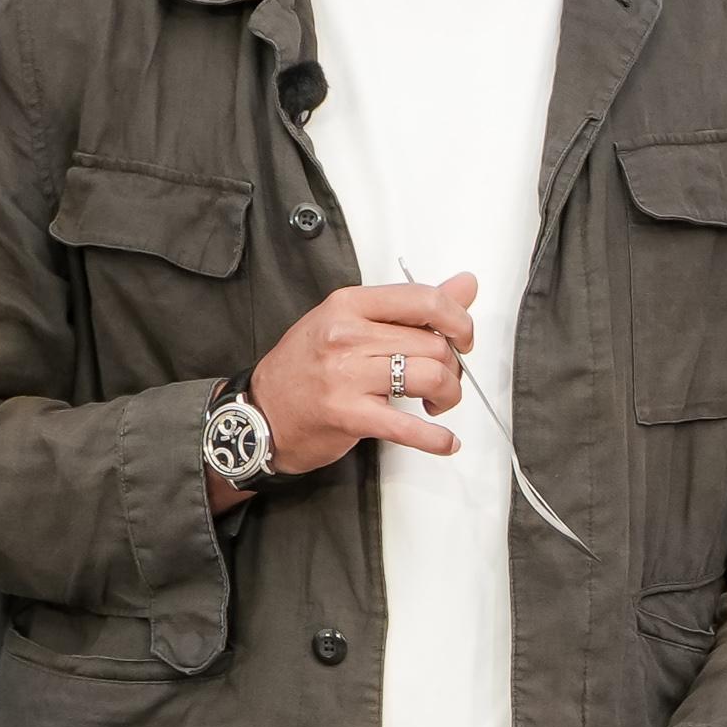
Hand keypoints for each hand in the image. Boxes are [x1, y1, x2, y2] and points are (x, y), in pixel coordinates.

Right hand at [248, 274, 479, 475]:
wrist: (260, 412)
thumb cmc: (307, 366)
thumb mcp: (351, 321)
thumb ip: (411, 306)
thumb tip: (465, 285)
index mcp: (349, 305)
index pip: (425, 300)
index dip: (458, 321)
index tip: (462, 338)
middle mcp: (346, 335)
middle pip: (432, 344)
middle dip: (452, 366)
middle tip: (442, 379)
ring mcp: (345, 376)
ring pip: (429, 376)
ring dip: (448, 395)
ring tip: (437, 402)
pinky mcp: (347, 415)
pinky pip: (407, 426)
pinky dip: (435, 438)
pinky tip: (444, 442)